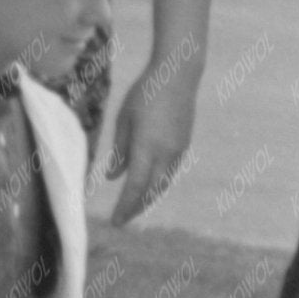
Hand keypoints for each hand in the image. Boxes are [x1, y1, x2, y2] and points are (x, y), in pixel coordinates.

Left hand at [105, 58, 197, 224]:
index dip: (125, 206)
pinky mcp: (184, 145)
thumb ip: (119, 150)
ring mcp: (178, 151)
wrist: (178, 75)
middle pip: (151, 191)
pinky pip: (170, 173)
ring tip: (134, 206)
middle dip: (137, 208)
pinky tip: (149, 185)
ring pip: (163, 184)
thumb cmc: (145, 92)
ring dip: (149, 198)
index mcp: (147, 147)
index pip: (135, 186)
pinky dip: (158, 184)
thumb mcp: (124, 119)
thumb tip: (114, 177)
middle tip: (123, 219)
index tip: (116, 222)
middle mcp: (166, 153)